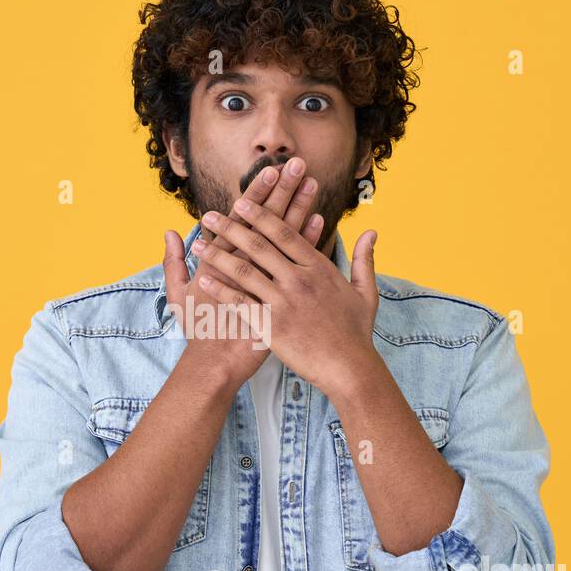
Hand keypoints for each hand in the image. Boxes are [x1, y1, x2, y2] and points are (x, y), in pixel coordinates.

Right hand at [163, 159, 323, 387]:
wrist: (217, 364)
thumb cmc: (199, 330)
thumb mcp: (178, 295)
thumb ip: (174, 263)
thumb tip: (170, 233)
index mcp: (221, 259)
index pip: (242, 218)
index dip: (257, 193)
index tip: (271, 169)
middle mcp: (245, 264)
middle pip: (267, 219)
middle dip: (282, 190)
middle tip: (296, 163)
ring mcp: (265, 278)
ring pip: (284, 235)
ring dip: (299, 207)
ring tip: (312, 183)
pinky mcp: (280, 291)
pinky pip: (296, 262)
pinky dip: (308, 242)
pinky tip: (319, 221)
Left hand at [190, 157, 380, 398]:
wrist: (350, 368)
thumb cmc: (358, 332)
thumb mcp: (366, 292)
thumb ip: (364, 259)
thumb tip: (371, 232)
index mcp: (318, 268)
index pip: (285, 233)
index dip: (260, 215)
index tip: (242, 202)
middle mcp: (299, 281)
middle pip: (259, 246)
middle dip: (231, 228)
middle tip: (210, 215)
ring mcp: (284, 303)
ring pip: (244, 272)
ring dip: (218, 256)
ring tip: (199, 244)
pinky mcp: (271, 326)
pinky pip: (240, 304)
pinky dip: (221, 291)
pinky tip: (205, 281)